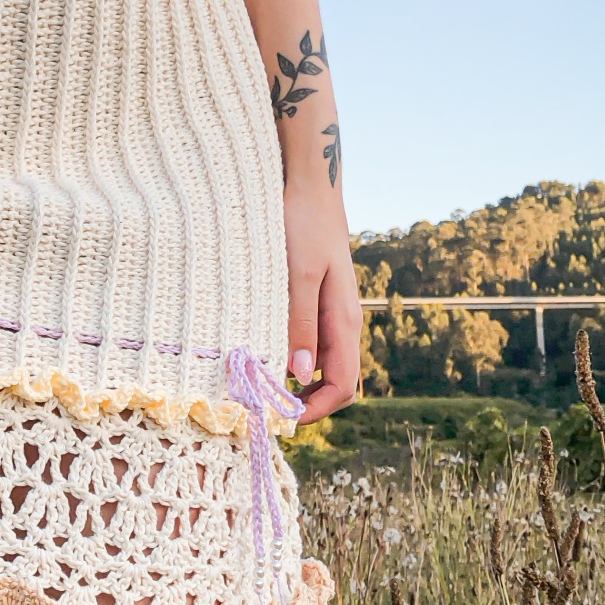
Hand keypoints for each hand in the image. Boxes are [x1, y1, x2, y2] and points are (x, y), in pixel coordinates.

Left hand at [282, 176, 360, 424]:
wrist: (309, 187)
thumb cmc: (303, 224)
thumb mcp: (298, 273)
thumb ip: (301, 322)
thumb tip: (300, 373)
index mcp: (344, 320)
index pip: (343, 385)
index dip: (316, 409)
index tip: (280, 417)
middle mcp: (342, 323)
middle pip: (335, 382)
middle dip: (306, 403)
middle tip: (265, 408)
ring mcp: (330, 314)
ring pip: (321, 366)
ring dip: (297, 383)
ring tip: (260, 386)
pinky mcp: (315, 303)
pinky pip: (309, 344)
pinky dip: (290, 358)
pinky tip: (263, 353)